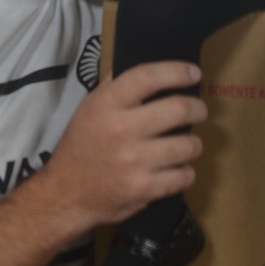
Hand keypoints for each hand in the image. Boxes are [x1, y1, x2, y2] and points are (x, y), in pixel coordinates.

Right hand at [46, 61, 207, 231]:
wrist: (65, 194)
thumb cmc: (81, 146)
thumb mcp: (90, 109)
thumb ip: (116, 87)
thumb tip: (149, 70)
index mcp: (106, 105)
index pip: (148, 77)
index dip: (177, 71)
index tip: (194, 73)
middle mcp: (121, 130)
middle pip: (178, 109)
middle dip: (198, 109)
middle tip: (199, 111)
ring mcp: (134, 162)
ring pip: (188, 145)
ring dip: (194, 144)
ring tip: (187, 145)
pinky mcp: (144, 189)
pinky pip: (184, 176)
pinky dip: (186, 172)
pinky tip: (178, 169)